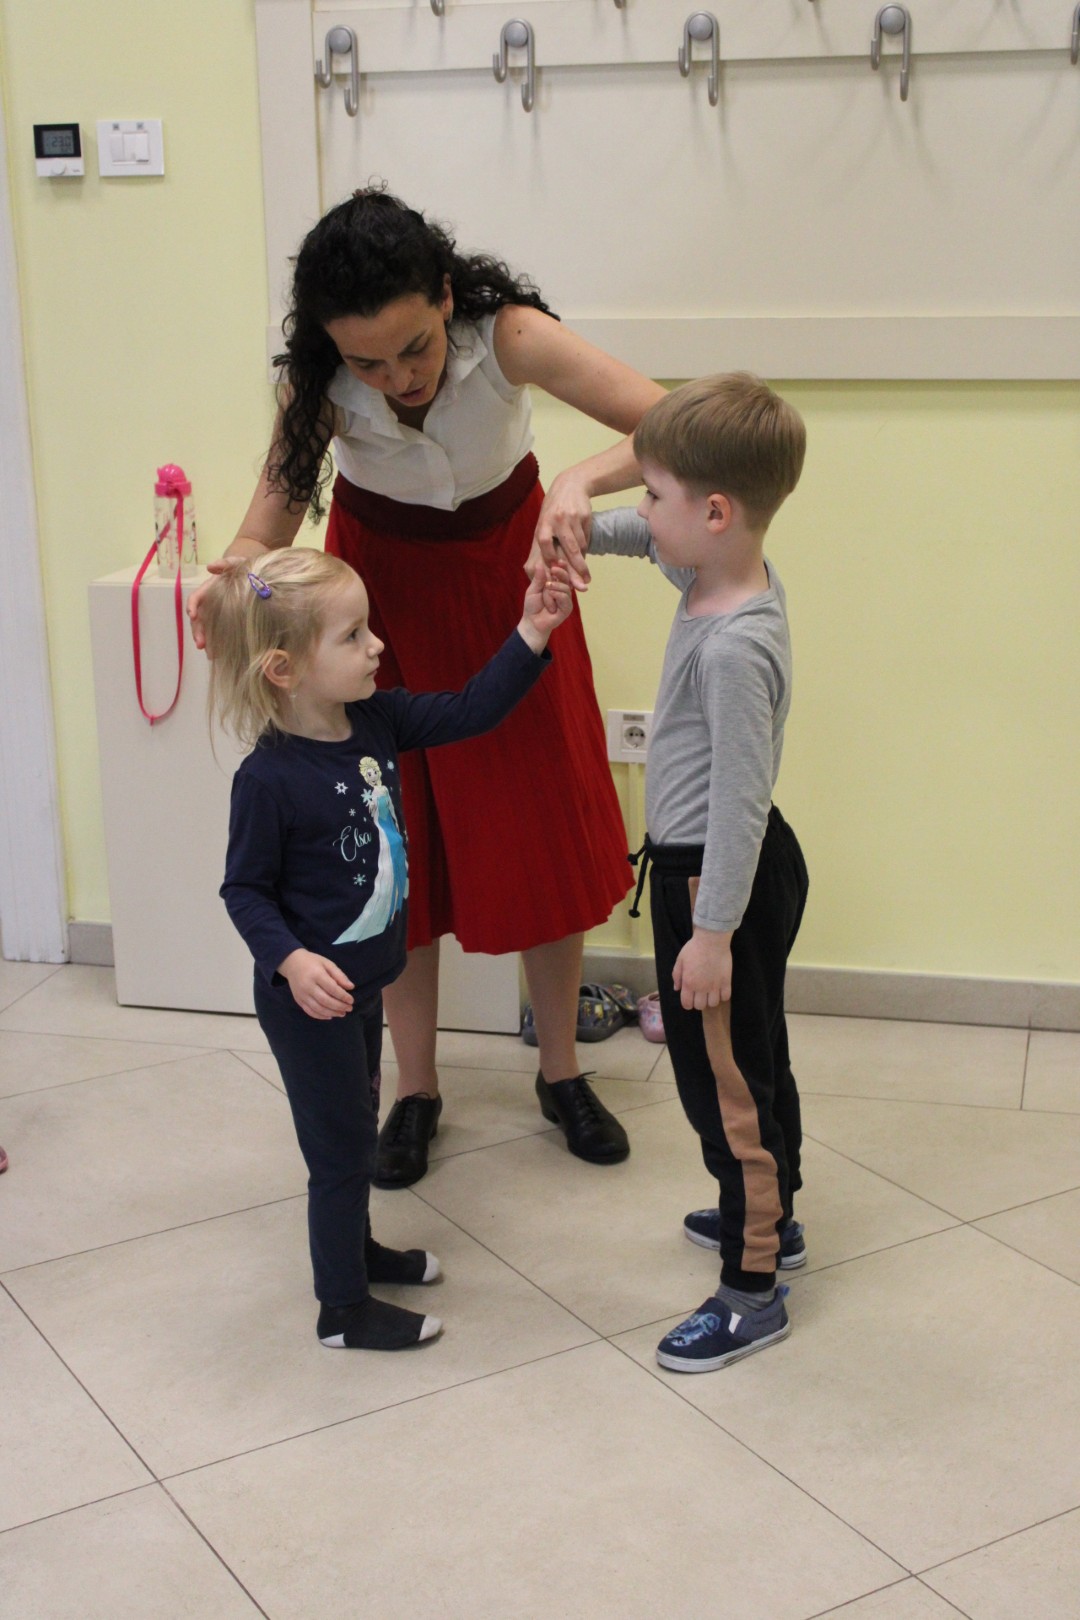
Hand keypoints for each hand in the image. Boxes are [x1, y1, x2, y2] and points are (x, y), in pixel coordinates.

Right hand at [186, 555, 248, 651]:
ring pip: (206, 630)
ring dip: (206, 642)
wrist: (254, 577)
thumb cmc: (242, 569)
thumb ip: (225, 563)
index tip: (192, 614)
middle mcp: (209, 604)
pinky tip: (220, 655)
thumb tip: (210, 567)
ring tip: (210, 654)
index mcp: (208, 590)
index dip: (192, 606)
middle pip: (199, 619)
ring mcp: (216, 615)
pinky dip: (218, 644)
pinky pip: (218, 634)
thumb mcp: (236, 563)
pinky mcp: (226, 623)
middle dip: (197, 631)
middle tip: (200, 644)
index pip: (196, 598)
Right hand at [278, 949, 354, 1018]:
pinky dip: (320, 1016)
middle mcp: (308, 986)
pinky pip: (310, 1011)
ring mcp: (302, 994)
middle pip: (325, 1000)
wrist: (292, 963)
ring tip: (342, 1013)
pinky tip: (330, 1016)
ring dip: (332, 1013)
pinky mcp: (298, 1000)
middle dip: (339, 1006)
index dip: (343, 996)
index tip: (351, 1000)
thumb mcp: (327, 963)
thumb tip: (351, 987)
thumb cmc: (312, 962)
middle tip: (349, 1008)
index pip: (332, 989)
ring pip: (318, 1008)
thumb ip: (339, 975)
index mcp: (316, 974)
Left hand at [519, 562, 574, 650]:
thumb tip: (540, 564)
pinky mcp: (567, 608)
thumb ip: (539, 578)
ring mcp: (566, 599)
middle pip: (567, 578)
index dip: (561, 566)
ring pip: (565, 587)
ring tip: (547, 588)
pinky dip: (557, 595)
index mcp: (556, 584)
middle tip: (553, 570)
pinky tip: (551, 595)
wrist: (532, 622)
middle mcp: (563, 590)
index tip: (558, 560)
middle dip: (560, 572)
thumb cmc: (532, 605)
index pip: (561, 573)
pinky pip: (565, 597)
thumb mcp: (533, 589)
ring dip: (555, 586)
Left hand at [532, 471, 592, 590]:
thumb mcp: (544, 520)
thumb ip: (545, 540)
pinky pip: (586, 538)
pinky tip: (584, 554)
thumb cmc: (554, 508)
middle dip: (576, 566)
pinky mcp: (586, 517)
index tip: (554, 570)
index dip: (549, 556)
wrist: (571, 484)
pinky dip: (585, 548)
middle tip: (581, 583)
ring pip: (580, 544)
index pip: (545, 542)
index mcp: (544, 522)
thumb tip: (547, 566)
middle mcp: (558, 520)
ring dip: (582, 561)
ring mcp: (574, 518)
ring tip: (585, 575)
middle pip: (569, 547)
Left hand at [672, 929, 732, 1010]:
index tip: (690, 998)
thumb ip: (676, 976)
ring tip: (711, 991)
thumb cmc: (694, 948)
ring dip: (711, 999)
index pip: (687, 1004)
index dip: (687, 1003)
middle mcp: (701, 988)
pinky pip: (725, 997)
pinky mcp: (726, 982)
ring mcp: (715, 986)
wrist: (712, 940)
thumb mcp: (680, 960)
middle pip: (700, 1006)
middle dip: (699, 1002)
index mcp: (688, 983)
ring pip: (713, 1003)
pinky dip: (722, 995)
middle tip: (700, 993)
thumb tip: (677, 988)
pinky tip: (720, 988)